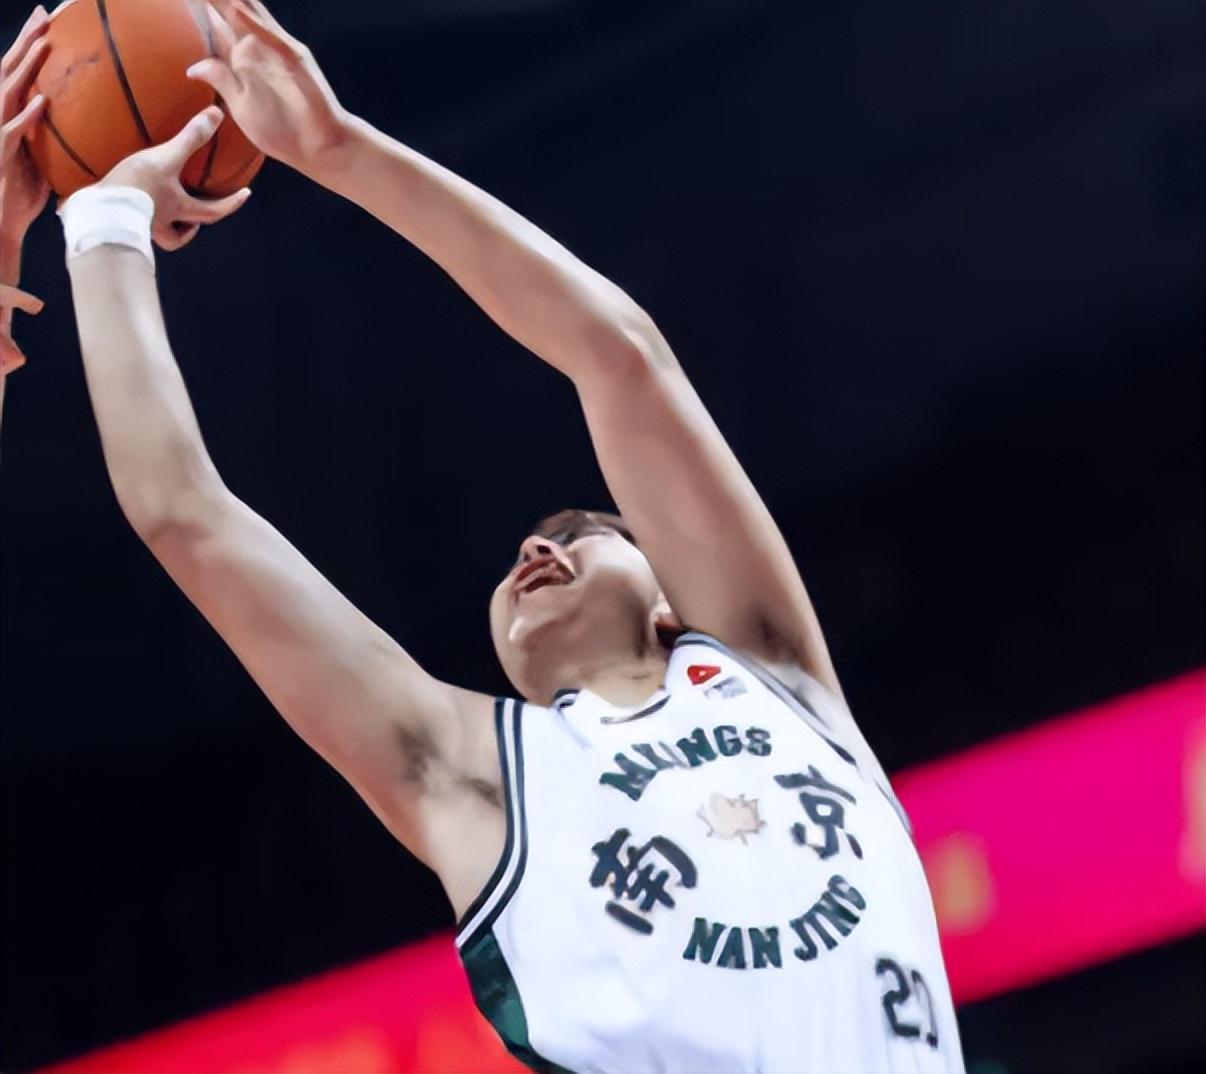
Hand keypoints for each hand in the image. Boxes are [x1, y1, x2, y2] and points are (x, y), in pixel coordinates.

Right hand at [0, 5, 49, 242]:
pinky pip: (14, 131)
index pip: (20, 72)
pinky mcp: (1, 154)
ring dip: (26, 67)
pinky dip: (27, 116)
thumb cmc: (24, 191)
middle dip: (26, 41)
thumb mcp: (44, 157)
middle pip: (11, 69)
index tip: (48, 22)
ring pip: (9, 91)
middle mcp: (1, 116)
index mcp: (11, 114)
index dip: (30, 45)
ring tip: (43, 45)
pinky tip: (41, 103)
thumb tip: (91, 130)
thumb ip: (58, 138)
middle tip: (45, 16)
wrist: (4, 220)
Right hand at [98, 106, 250, 250]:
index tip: (246, 194)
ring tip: (168, 210)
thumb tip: (217, 115)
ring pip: (164, 233)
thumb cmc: (136, 187)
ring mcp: (143, 227)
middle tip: (202, 212)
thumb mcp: (166, 159)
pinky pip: (135, 221)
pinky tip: (126, 202)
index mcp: (181, 210)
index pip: (216, 210)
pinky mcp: (120, 223)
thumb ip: (191, 137)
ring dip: (169, 223)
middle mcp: (165, 224)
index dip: (233, 202)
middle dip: (197, 223)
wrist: (99, 212)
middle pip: (188, 230)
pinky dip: (136, 215)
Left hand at [188, 0, 349, 176]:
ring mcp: (278, 49)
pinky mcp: (295, 57)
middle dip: (215, 1)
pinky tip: (234, 7)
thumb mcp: (242, 107)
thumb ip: (222, 81)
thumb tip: (193, 67)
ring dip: (232, 2)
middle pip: (231, 9)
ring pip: (249, 11)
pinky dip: (253, 19)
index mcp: (243, 62)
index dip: (202, 8)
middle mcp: (259, 49)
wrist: (321, 147)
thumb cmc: (284, 133)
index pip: (217, 25)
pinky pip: (270, 34)